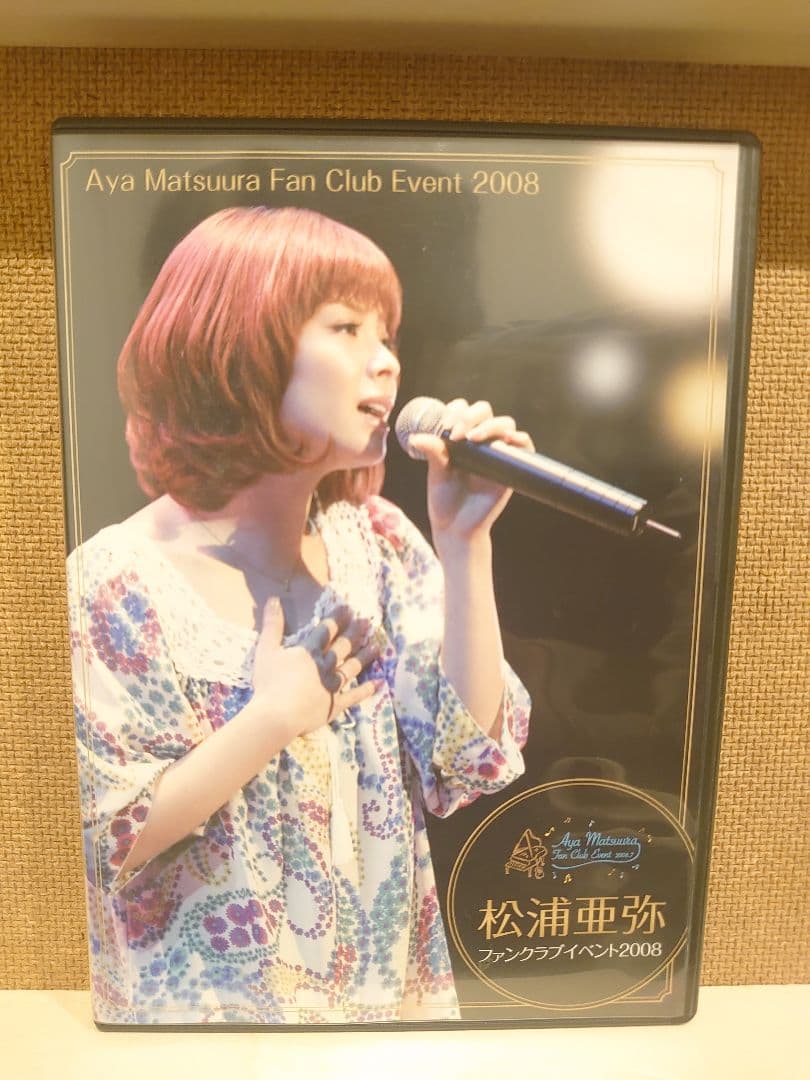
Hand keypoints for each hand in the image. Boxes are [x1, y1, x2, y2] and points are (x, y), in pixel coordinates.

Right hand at [253, 598, 378, 737]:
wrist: (277, 715)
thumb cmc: (269, 683)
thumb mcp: (266, 650)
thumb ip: (272, 625)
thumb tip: (274, 599)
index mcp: (309, 652)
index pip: (326, 630)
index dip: (338, 619)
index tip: (349, 609)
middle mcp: (325, 665)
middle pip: (343, 646)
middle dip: (355, 632)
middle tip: (367, 622)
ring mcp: (333, 685)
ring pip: (352, 667)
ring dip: (365, 656)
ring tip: (376, 646)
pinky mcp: (335, 704)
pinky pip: (354, 696)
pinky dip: (367, 689)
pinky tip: (380, 683)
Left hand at [407, 399, 533, 547]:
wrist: (456, 527)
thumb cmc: (444, 499)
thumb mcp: (437, 473)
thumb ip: (432, 452)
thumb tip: (416, 437)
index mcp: (460, 437)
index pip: (463, 410)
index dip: (455, 411)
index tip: (445, 428)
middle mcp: (481, 441)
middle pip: (484, 411)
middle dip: (471, 416)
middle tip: (456, 434)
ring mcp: (498, 453)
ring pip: (505, 424)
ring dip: (491, 425)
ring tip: (474, 439)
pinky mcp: (511, 467)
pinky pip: (524, 446)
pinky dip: (520, 438)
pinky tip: (508, 440)